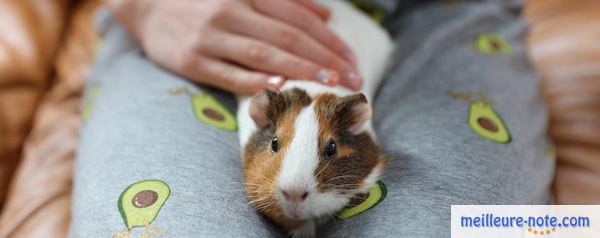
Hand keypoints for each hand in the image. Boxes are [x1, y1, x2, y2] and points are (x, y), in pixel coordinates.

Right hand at [107, 0, 362, 92]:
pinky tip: (281, 86)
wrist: (145, 3)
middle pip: (288, 36)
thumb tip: (326, 15)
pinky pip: (229, 73)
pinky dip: (256, 80)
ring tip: (329, 84)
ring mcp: (210, 36)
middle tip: (352, 77)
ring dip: (300, 70)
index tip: (351, 58)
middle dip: (324, 58)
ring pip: (264, 54)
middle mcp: (231, 11)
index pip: (297, 17)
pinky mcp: (191, 60)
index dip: (328, 38)